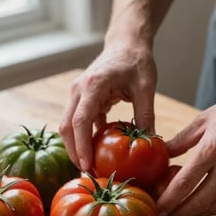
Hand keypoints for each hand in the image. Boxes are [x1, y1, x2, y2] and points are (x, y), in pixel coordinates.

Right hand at [59, 43, 156, 170]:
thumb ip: (145, 115)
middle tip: (87, 173)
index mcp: (93, 86)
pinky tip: (95, 152)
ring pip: (68, 126)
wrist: (126, 43)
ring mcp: (77, 94)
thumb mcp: (146, 87)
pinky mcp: (82, 99)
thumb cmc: (136, 61)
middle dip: (74, 152)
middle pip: (67, 127)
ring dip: (76, 147)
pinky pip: (78, 123)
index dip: (81, 146)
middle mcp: (79, 90)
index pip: (80, 121)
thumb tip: (149, 144)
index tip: (87, 166)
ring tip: (89, 167)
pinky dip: (84, 138)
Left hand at [156, 85, 215, 215]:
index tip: (156, 209)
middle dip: (177, 214)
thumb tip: (161, 155)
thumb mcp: (203, 119)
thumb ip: (180, 141)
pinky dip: (210, 209)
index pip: (185, 183)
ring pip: (214, 207)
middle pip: (198, 202)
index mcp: (213, 148)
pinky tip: (197, 208)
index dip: (168, 201)